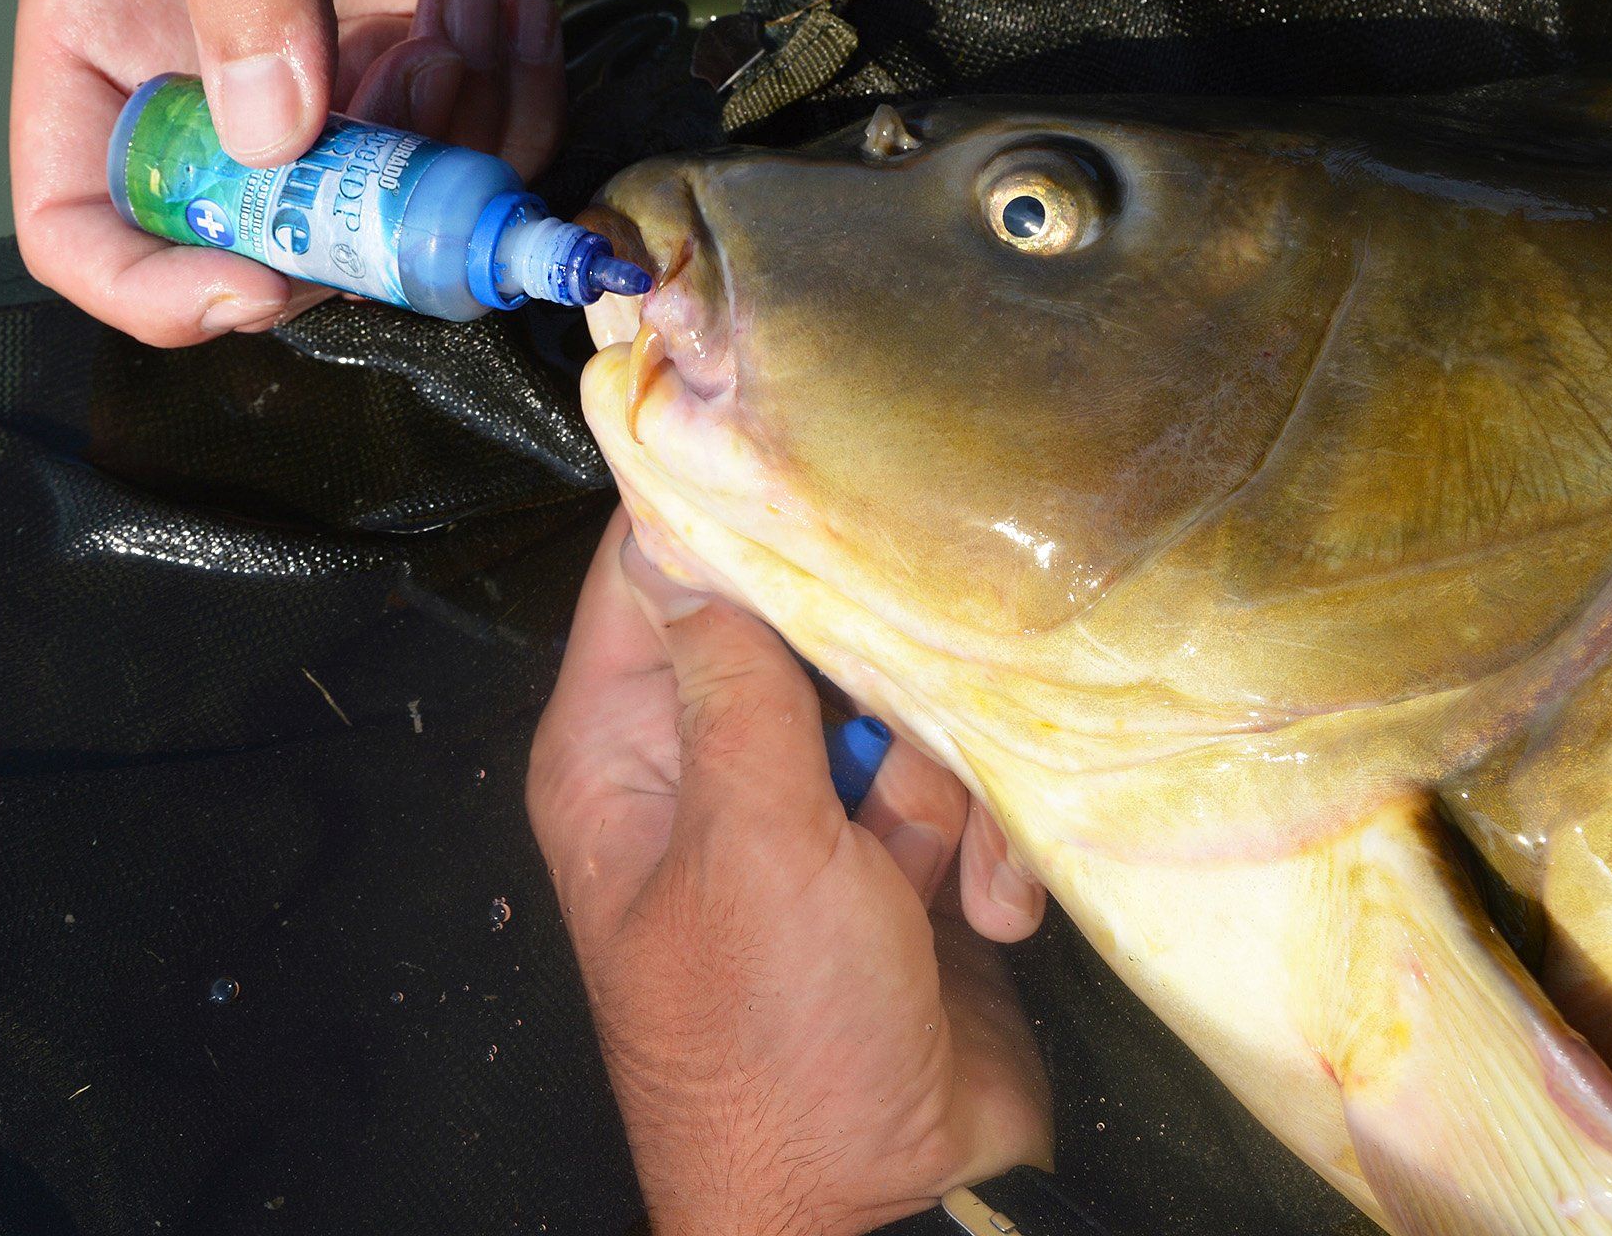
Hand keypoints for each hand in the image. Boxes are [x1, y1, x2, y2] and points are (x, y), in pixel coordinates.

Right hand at [12, 0, 605, 345]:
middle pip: (259, 248)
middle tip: (419, 76)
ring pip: (391, 224)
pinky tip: (514, 13)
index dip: (159, 283)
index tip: (265, 276)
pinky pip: (481, 173)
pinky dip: (518, 114)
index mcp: (119, 22)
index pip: (81, 218)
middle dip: (359, 203)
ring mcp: (339, 97)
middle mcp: (222, 82)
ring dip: (455, 136)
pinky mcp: (439, 94)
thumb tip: (263, 139)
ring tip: (466, 5)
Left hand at [528, 511, 1052, 1235]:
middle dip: (871, 682)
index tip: (811, 451)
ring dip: (941, 787)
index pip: (647, 574)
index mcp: (627, 751)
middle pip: (798, 625)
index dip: (723, 510)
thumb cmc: (780, 1043)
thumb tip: (684, 523)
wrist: (892, 1199)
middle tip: (896, 739)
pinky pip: (955, 781)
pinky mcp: (901, 850)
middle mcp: (712, 763)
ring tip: (936, 880)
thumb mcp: (750, 845)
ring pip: (897, 698)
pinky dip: (981, 847)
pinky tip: (985, 913)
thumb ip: (733, 681)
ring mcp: (812, 808)